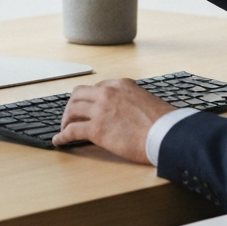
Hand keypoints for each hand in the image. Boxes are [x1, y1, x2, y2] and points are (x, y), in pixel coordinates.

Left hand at [53, 78, 174, 163]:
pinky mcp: (96, 129)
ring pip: (72, 110)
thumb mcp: (145, 100)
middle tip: (71, 116)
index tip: (87, 108)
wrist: (166, 134)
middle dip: (73, 106)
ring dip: (66, 120)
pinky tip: (59, 141)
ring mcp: (100, 110)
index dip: (89, 99)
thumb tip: (127, 112)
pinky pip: (72, 130)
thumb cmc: (163, 122)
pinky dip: (63, 136)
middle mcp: (107, 93)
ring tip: (64, 129)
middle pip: (78, 94)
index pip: (96, 88)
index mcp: (120, 84)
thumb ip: (131, 101)